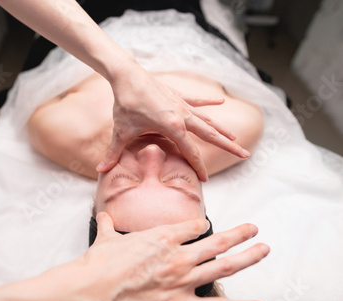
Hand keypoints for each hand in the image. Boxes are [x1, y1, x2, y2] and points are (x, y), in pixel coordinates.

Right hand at [78, 212, 268, 300]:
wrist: (89, 293)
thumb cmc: (97, 266)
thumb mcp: (105, 239)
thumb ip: (109, 226)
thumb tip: (105, 217)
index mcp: (162, 236)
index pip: (193, 226)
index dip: (203, 225)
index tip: (208, 227)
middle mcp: (178, 255)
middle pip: (217, 241)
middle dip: (239, 234)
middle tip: (253, 229)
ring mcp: (182, 281)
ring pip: (224, 266)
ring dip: (247, 257)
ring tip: (263, 250)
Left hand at [97, 64, 249, 180]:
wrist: (127, 75)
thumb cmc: (125, 104)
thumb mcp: (121, 131)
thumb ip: (113, 152)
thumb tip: (100, 171)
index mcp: (173, 126)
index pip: (190, 151)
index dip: (198, 166)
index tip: (206, 179)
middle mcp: (182, 115)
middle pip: (209, 134)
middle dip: (227, 146)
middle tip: (244, 155)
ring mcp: (182, 104)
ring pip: (206, 120)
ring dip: (220, 129)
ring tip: (235, 138)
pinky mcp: (177, 95)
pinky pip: (197, 101)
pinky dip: (208, 104)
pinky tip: (220, 104)